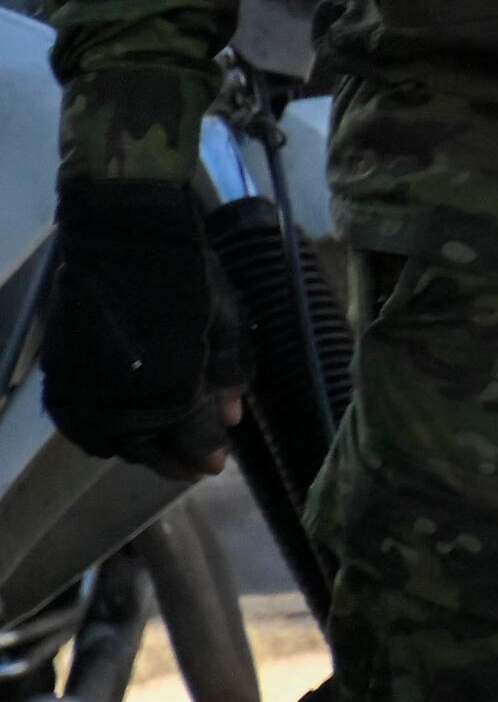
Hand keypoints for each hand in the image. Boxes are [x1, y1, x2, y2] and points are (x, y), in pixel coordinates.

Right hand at [41, 181, 239, 474]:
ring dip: (142, 450)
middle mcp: (124, 402)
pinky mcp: (59, 383)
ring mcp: (86, 395)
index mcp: (172, 386)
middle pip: (151, 449)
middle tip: (196, 464)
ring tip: (166, 447)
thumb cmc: (185, 271)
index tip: (219, 463)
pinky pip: (84, 428)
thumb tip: (234, 417)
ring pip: (116, 444)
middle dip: (177, 457)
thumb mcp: (224, 319)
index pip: (192, 438)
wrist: (121, 237)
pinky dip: (107, 436)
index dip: (207, 452)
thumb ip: (231, 372)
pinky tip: (128, 430)